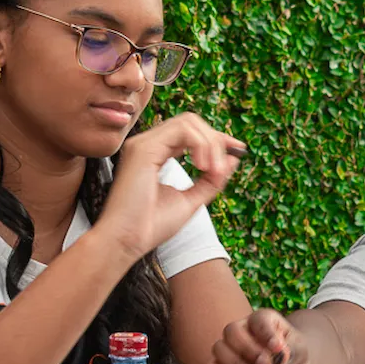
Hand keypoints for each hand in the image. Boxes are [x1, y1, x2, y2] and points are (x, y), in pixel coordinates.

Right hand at [94, 113, 245, 262]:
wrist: (127, 241)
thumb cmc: (150, 226)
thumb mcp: (190, 200)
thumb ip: (211, 179)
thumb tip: (233, 158)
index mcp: (154, 154)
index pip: (189, 132)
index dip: (216, 138)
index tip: (237, 149)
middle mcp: (147, 145)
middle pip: (191, 122)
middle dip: (215, 140)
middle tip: (222, 168)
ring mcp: (143, 144)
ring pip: (188, 122)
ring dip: (210, 144)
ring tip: (212, 171)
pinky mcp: (144, 148)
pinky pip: (182, 130)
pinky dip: (201, 145)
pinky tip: (203, 167)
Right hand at [210, 309, 308, 363]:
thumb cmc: (292, 358)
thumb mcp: (301, 353)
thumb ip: (293, 350)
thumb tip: (279, 355)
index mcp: (262, 320)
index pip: (257, 319)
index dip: (266, 334)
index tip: (278, 349)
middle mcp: (242, 329)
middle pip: (231, 331)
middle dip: (249, 351)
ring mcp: (230, 348)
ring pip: (218, 348)